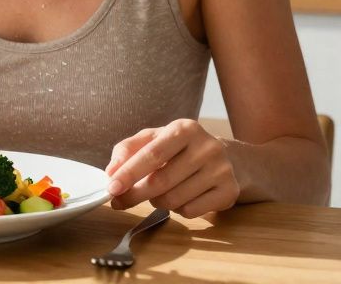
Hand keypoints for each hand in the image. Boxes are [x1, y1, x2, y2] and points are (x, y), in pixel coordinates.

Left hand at [105, 118, 239, 217]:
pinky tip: (181, 197)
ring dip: (157, 201)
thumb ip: (128, 150)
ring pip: (174, 200)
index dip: (129, 173)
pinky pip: (190, 211)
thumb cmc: (180, 149)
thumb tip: (111, 172)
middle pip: (161, 181)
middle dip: (135, 194)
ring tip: (159, 192)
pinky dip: (177, 210)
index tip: (112, 187)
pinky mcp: (229, 192)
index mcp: (185, 128)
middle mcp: (206, 147)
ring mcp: (221, 170)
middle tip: (119, 201)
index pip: (153, 154)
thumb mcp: (155, 139)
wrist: (227, 158)